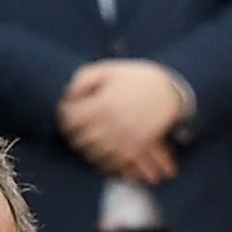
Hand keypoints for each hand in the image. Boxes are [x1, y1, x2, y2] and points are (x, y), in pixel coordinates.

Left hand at [57, 59, 184, 182]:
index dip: (63, 115)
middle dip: (72, 133)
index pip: (71, 117)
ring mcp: (125, 138)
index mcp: (103, 103)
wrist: (169, 90)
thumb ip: (84, 78)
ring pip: (94, 153)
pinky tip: (98, 155)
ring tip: (84, 141)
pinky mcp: (136, 148)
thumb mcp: (108, 69)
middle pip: (80, 138)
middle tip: (71, 129)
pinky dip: (102, 162)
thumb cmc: (136, 77)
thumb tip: (67, 95)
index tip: (63, 112)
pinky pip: (113, 162)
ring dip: (86, 149)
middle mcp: (113, 123)